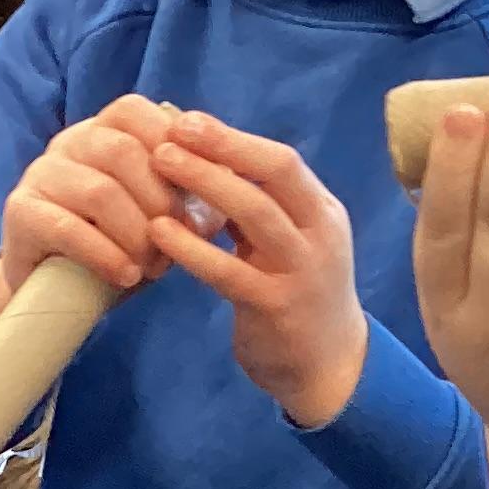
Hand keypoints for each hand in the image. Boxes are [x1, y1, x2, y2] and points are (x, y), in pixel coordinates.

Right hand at [0, 95, 186, 325]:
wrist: (63, 291)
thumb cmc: (123, 243)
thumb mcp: (167, 213)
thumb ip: (196, 188)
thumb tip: (235, 170)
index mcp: (103, 130)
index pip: (136, 111)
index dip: (171, 145)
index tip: (197, 192)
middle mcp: (68, 142)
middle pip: (122, 152)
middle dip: (161, 203)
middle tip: (178, 243)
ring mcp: (40, 174)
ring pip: (99, 192)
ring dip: (137, 235)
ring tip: (152, 266)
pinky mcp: (21, 212)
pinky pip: (67, 227)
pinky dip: (106, 254)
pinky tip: (127, 276)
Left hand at [144, 110, 370, 424]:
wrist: (330, 367)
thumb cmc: (298, 294)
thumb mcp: (291, 243)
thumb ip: (259, 207)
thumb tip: (203, 158)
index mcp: (322, 213)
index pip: (282, 161)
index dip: (233, 138)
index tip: (188, 121)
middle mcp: (320, 236)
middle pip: (274, 174)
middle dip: (220, 147)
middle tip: (169, 133)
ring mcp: (302, 272)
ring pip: (255, 213)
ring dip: (205, 182)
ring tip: (159, 164)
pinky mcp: (276, 308)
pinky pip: (228, 270)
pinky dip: (192, 247)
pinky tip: (158, 231)